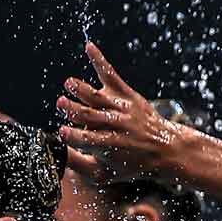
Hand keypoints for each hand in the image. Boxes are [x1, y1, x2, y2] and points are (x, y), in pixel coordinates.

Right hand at [57, 42, 191, 182]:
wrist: (165, 149)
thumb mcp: (105, 173)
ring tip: (69, 84)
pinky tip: (88, 47)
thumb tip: (56, 154)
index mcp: (107, 147)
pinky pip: (111, 75)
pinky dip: (99, 60)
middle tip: (61, 104)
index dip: (72, 136)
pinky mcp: (127, 95)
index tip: (62, 132)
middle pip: (89, 116)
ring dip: (81, 89)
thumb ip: (80, 164)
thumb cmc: (130, 164)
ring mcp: (121, 109)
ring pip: (97, 97)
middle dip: (74, 109)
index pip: (85, 140)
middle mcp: (114, 126)